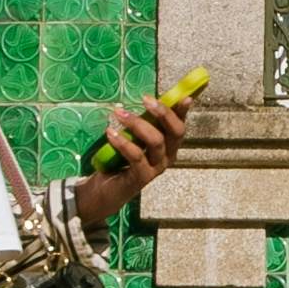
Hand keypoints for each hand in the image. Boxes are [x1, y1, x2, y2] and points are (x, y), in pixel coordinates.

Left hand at [72, 90, 193, 233]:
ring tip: (119, 113)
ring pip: (156, 141)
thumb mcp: (132, 138)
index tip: (185, 97)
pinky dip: (123, 141)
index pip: (180, 125)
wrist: (104, 190)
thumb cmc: (119, 159)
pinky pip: (136, 155)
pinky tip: (110, 132)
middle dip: (163, 113)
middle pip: (175, 132)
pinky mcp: (142, 177)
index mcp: (169, 145)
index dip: (183, 111)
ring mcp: (157, 168)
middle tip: (145, 99)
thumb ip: (141, 123)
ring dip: (137, 123)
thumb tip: (145, 99)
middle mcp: (168, 156)